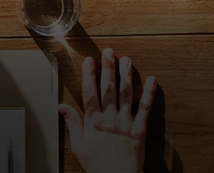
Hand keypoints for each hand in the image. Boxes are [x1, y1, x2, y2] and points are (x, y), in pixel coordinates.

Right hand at [59, 49, 156, 172]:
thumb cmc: (98, 164)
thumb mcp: (79, 146)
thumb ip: (73, 123)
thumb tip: (62, 106)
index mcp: (94, 122)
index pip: (90, 93)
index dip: (89, 75)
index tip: (90, 61)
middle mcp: (110, 119)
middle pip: (109, 89)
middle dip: (108, 68)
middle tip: (109, 52)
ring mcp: (126, 123)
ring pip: (126, 94)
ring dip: (126, 75)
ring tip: (126, 60)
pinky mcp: (140, 129)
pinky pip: (146, 109)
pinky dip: (149, 94)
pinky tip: (152, 80)